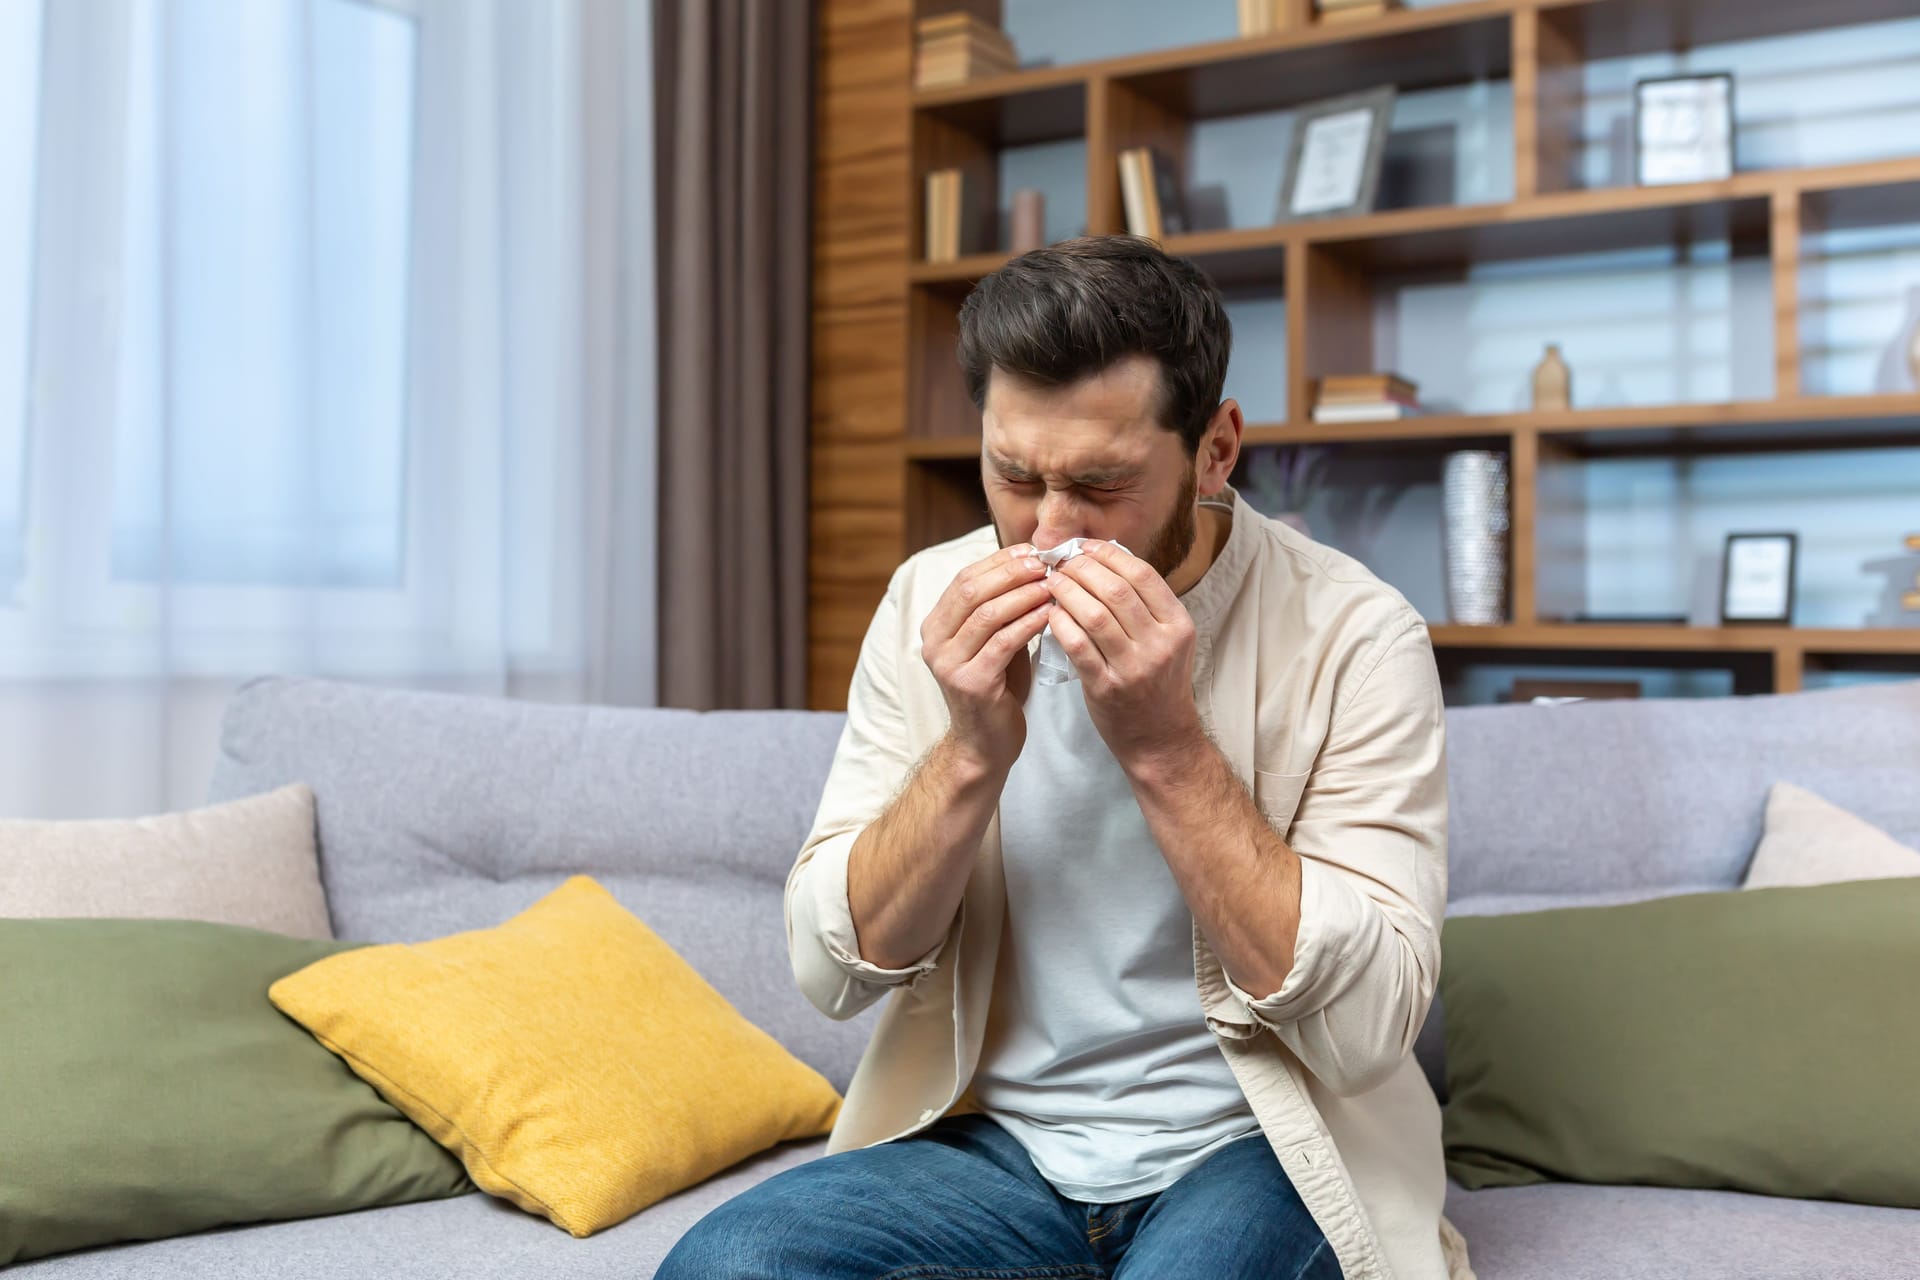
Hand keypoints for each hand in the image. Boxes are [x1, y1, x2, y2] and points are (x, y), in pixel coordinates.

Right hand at [920, 544, 1054, 775]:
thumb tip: (1031, 566)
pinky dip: (1029, 623)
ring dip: (1023, 594)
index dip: (999, 561)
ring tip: (1052, 584)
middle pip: (972, 590)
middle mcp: (934, 642)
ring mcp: (948, 663)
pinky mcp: (971, 682)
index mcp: (935, 626)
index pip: (965, 578)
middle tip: (1044, 562)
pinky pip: (1003, 642)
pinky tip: (1050, 613)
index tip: (1032, 550)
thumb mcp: (992, 641)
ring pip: (987, 613)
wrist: (984, 743)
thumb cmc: (996, 688)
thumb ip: (1001, 609)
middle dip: (1011, 572)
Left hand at [1044, 540, 1206, 773]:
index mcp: (1177, 624)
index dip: (1108, 554)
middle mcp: (1160, 644)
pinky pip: (1078, 646)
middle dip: (1082, 569)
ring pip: (1094, 614)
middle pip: (1116, 589)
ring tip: (1051, 583)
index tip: (1084, 546)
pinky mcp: (1107, 688)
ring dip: (1067, 592)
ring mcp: (1134, 667)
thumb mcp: (1167, 639)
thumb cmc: (1158, 683)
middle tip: (1060, 563)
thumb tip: (1105, 557)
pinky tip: (1050, 614)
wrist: (1160, 739)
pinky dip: (1060, 624)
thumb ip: (1145, 604)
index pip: (1141, 574)